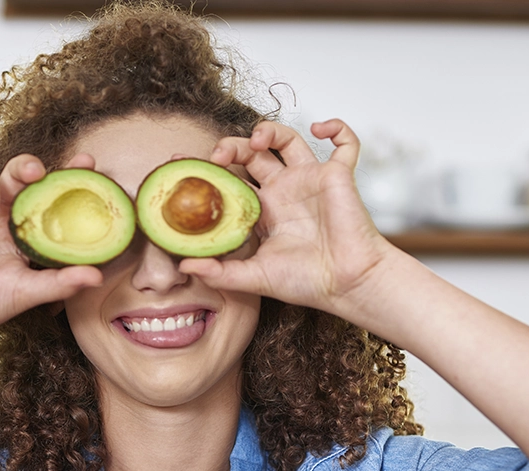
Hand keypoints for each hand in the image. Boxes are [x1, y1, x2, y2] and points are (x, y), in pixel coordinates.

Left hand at [180, 119, 396, 314]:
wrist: (347, 285)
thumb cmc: (307, 283)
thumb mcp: (255, 278)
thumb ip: (220, 272)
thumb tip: (185, 265)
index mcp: (263, 210)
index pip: (230, 179)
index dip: (207, 168)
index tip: (182, 162)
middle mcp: (284, 190)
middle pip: (252, 153)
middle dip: (232, 146)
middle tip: (219, 156)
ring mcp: (310, 180)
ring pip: (287, 139)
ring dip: (270, 129)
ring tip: (258, 139)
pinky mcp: (338, 175)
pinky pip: (345, 143)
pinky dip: (336, 128)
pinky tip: (320, 128)